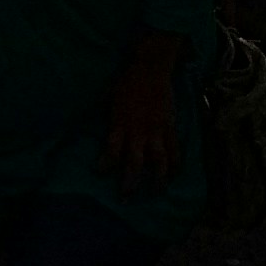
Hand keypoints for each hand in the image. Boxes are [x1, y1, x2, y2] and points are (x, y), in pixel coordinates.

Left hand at [101, 37, 183, 194]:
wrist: (150, 68)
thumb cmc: (127, 81)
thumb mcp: (109, 98)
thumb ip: (107, 117)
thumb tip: (90, 122)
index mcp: (120, 124)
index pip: (111, 151)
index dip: (105, 165)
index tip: (99, 173)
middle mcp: (138, 132)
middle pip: (135, 164)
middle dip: (130, 183)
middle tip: (125, 197)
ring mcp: (156, 131)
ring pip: (158, 162)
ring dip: (157, 180)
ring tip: (156, 192)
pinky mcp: (170, 127)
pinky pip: (174, 150)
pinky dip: (175, 164)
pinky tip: (174, 174)